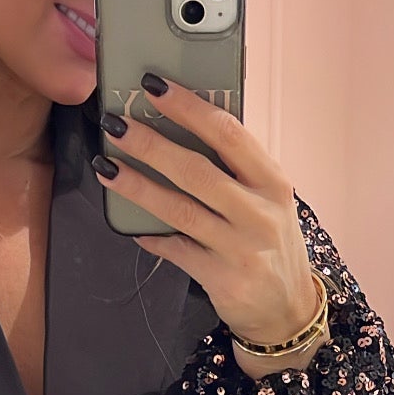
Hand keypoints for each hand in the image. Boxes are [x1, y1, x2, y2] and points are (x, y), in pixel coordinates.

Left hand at [95, 77, 322, 376]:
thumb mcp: (267, 199)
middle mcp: (259, 212)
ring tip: (107, 167)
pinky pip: (176, 250)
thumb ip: (236, 169)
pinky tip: (129, 226)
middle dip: (151, 143)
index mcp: (272, 182)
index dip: (189, 107)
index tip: (155, 85)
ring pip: (180, 209)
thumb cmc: (269, 243)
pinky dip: (151, 236)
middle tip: (116, 124)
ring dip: (138, 186)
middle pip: (197, 170)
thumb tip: (182, 127)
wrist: (286, 309)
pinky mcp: (223, 279)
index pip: (228, 134)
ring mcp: (241, 248)